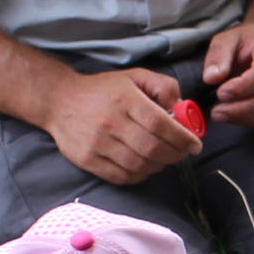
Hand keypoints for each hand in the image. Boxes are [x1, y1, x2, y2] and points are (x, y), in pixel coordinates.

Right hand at [44, 66, 198, 185]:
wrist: (59, 100)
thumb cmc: (103, 90)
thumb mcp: (135, 77)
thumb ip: (163, 86)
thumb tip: (181, 108)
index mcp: (125, 99)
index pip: (161, 124)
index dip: (182, 138)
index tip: (194, 144)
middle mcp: (110, 122)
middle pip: (152, 148)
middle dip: (175, 154)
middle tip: (183, 153)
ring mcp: (97, 143)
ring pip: (139, 165)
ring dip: (159, 165)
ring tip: (164, 158)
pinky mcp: (87, 160)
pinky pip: (122, 176)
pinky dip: (140, 175)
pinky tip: (145, 166)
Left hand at [202, 23, 253, 128]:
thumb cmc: (247, 41)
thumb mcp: (227, 39)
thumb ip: (218, 56)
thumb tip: (210, 78)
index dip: (244, 86)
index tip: (221, 93)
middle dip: (241, 109)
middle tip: (216, 111)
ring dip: (244, 117)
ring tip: (221, 114)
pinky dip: (250, 121)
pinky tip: (233, 116)